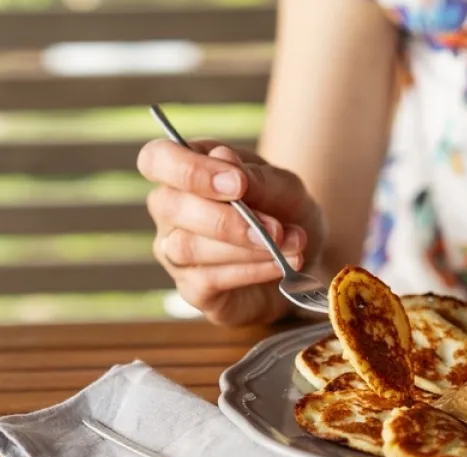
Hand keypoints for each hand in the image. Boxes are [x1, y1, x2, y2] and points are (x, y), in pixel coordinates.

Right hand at [137, 139, 324, 325]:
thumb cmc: (285, 212)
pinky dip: (250, 271)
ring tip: (290, 245)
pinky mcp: (192, 288)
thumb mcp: (283, 187)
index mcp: (186, 170)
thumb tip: (223, 158)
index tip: (237, 184)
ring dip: (244, 248)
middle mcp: (170, 210)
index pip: (156, 159)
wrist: (309, 258)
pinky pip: (208, 280)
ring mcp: (175, 252)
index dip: (189, 170)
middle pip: (168, 206)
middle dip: (224, 219)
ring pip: (187, 247)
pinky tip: (280, 266)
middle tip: (274, 228)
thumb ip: (255, 177)